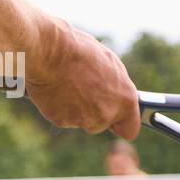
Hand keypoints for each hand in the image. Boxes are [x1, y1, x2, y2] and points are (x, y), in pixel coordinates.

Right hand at [27, 22, 140, 138]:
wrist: (49, 52)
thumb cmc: (79, 50)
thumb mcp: (108, 63)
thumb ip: (115, 86)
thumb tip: (114, 93)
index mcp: (125, 99)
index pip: (130, 129)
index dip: (121, 124)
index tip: (115, 120)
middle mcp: (107, 113)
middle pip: (102, 124)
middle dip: (94, 112)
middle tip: (83, 91)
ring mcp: (84, 120)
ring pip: (81, 121)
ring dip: (75, 109)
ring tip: (68, 85)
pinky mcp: (62, 121)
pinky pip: (62, 117)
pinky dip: (59, 107)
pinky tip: (56, 89)